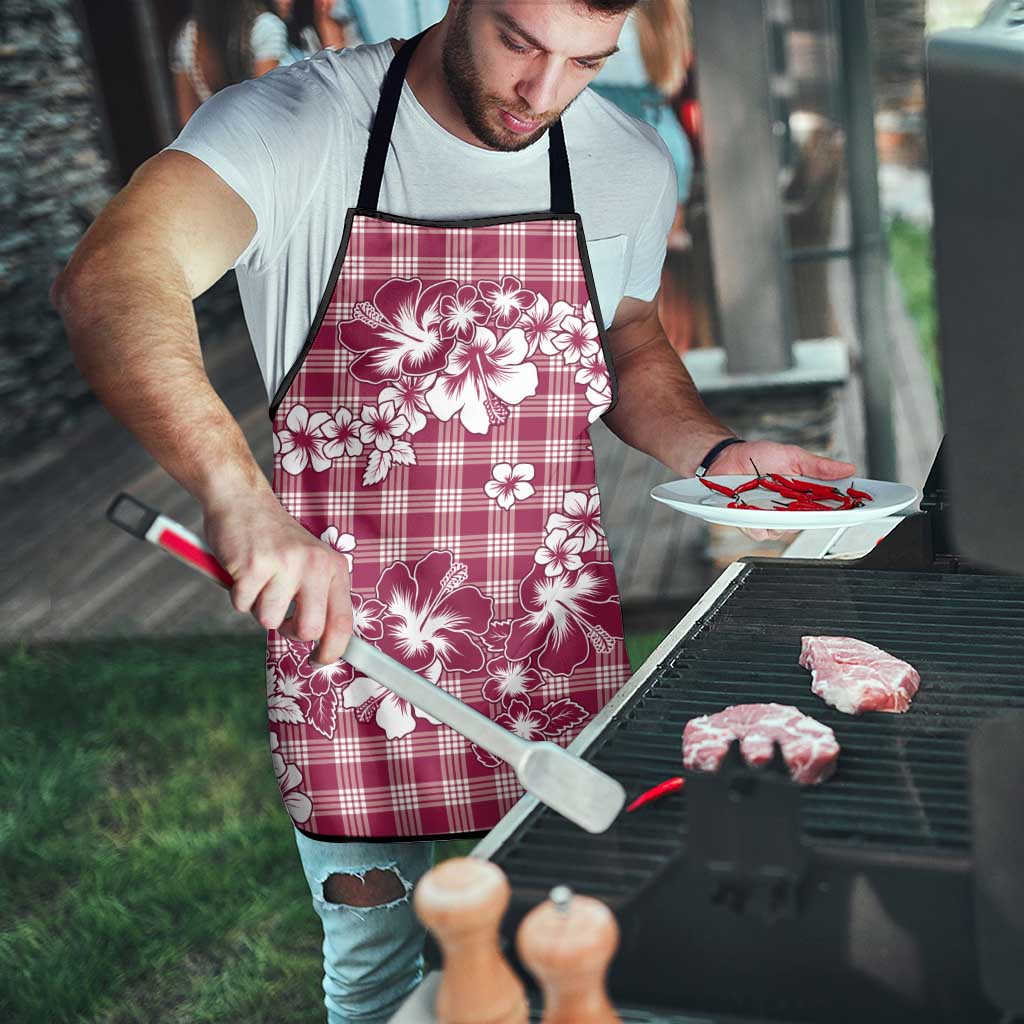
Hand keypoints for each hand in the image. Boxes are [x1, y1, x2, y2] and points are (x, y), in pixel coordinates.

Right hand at [202, 489, 352, 664]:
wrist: (242, 500)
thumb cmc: (274, 540)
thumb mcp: (310, 562)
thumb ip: (319, 596)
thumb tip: (325, 643)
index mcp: (334, 567)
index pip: (343, 621)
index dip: (333, 650)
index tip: (320, 661)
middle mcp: (315, 565)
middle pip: (308, 630)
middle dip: (289, 631)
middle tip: (279, 614)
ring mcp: (285, 564)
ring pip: (269, 620)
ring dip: (258, 607)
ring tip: (259, 579)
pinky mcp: (254, 565)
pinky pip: (242, 605)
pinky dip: (237, 594)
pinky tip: (242, 570)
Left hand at [709, 440, 856, 541]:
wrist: (726, 458)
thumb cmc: (758, 457)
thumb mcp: (792, 456)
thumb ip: (818, 466)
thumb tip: (848, 468)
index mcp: (803, 495)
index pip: (829, 507)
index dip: (844, 510)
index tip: (858, 508)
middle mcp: (789, 510)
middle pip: (809, 523)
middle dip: (813, 517)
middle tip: (814, 506)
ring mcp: (770, 518)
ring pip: (784, 530)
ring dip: (781, 519)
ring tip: (775, 503)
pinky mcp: (750, 523)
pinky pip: (760, 531)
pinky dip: (758, 523)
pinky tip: (754, 512)